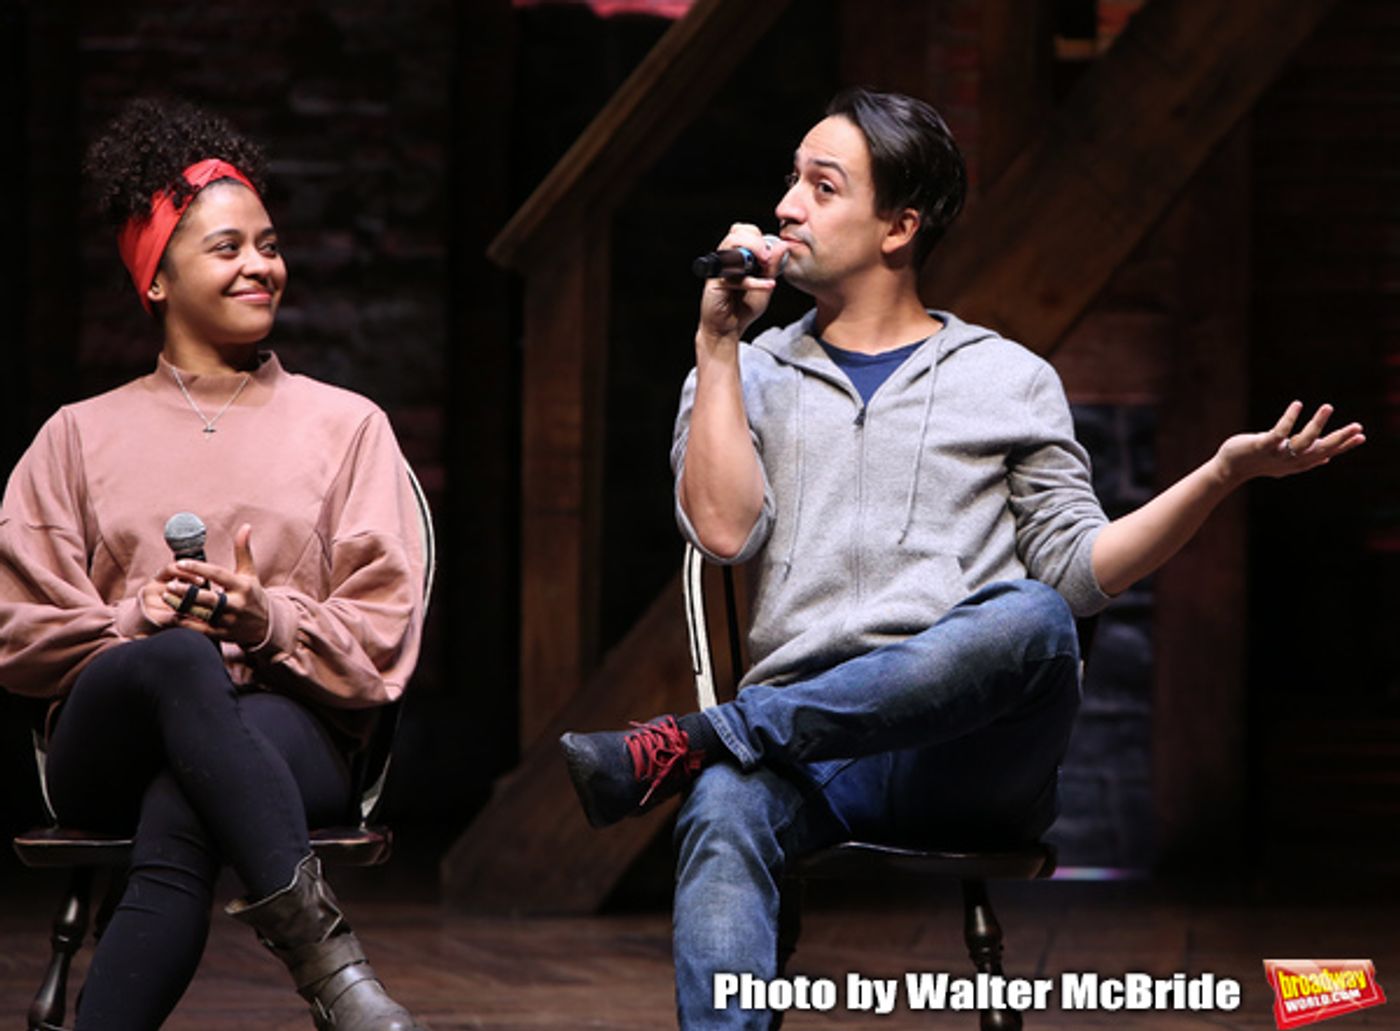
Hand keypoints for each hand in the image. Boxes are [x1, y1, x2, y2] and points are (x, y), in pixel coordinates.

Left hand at [157, 523, 270, 646]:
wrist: (265, 626)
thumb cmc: (253, 594)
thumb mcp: (250, 573)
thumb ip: (243, 550)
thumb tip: (245, 526)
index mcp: (243, 586)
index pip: (218, 575)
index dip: (199, 568)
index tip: (180, 562)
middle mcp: (236, 604)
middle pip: (208, 598)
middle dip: (187, 592)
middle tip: (170, 584)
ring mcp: (229, 621)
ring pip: (201, 614)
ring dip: (181, 606)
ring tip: (166, 597)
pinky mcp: (221, 634)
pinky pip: (199, 629)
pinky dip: (184, 623)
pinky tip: (171, 614)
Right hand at [697, 223, 789, 345]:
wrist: (729, 329)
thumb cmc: (743, 307)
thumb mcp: (765, 284)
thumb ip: (772, 266)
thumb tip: (782, 245)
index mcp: (736, 256)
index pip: (745, 231)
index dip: (758, 236)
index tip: (771, 253)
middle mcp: (725, 259)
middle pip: (736, 232)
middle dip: (755, 240)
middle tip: (767, 256)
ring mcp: (719, 270)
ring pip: (729, 245)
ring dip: (751, 249)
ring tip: (765, 263)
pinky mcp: (715, 284)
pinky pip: (734, 277)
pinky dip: (753, 282)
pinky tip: (768, 286)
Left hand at [1214, 401, 1364, 485]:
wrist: (1229, 468)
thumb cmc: (1258, 462)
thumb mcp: (1285, 463)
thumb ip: (1306, 460)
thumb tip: (1327, 459)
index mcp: (1299, 462)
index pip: (1326, 454)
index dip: (1343, 446)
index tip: (1362, 436)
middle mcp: (1291, 460)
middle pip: (1320, 450)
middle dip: (1340, 439)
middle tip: (1358, 426)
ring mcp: (1277, 454)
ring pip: (1303, 441)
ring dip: (1317, 424)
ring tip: (1328, 407)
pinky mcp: (1262, 446)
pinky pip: (1278, 433)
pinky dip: (1289, 419)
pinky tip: (1297, 404)